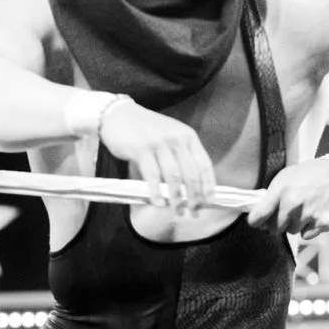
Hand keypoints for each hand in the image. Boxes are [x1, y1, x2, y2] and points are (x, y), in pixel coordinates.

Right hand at [97, 98, 214, 213]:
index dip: (209, 186)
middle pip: (191, 174)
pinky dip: (157, 193)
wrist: (118, 115)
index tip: (210, 202)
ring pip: (174, 177)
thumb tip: (190, 188)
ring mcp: (159, 143)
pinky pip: (152, 176)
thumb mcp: (170, 137)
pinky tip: (159, 203)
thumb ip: (181, 156)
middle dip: (195, 198)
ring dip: (177, 199)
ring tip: (178, 212)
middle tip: (194, 213)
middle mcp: (177, 139)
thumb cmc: (145, 131)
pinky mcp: (141, 149)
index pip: (204, 165)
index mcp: (188, 136)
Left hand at [248, 159, 328, 238]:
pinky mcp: (322, 224)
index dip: (256, 222)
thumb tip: (259, 217)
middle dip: (278, 223)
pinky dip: (310, 228)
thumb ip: (272, 196)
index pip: (258, 216)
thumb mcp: (285, 177)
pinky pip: (307, 235)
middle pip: (274, 229)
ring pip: (292, 232)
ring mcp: (308, 215)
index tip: (258, 222)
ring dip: (296, 224)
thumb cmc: (310, 174)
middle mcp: (292, 205)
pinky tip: (315, 213)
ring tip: (305, 208)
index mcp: (280, 191)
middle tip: (288, 212)